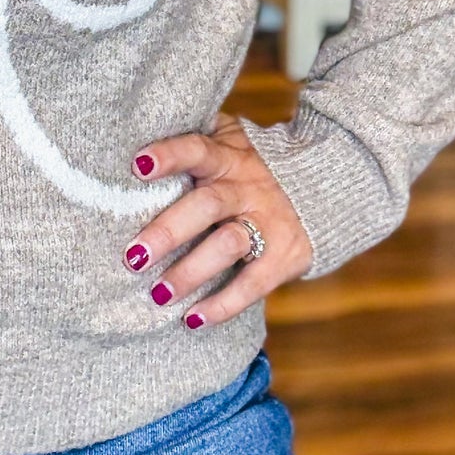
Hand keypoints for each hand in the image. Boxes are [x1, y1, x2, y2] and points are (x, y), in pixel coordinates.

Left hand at [122, 108, 312, 328]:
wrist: (323, 186)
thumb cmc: (249, 166)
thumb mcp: (229, 140)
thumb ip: (192, 137)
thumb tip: (131, 134)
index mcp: (227, 155)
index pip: (197, 149)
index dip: (169, 155)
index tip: (137, 166)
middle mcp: (247, 186)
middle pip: (206, 205)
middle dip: (168, 231)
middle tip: (132, 257)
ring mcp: (267, 221)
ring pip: (228, 245)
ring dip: (191, 271)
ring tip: (159, 294)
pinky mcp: (284, 256)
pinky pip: (253, 284)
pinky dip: (223, 304)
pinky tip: (192, 320)